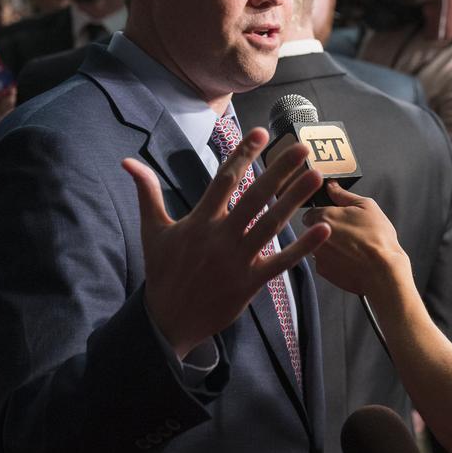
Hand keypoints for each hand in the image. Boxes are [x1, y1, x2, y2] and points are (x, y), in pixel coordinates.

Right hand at [122, 128, 328, 357]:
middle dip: (280, 170)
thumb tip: (128, 161)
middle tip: (303, 147)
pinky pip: (281, 262)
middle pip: (255, 196)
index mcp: (199, 220)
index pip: (225, 179)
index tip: (261, 132)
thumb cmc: (162, 271)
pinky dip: (303, 247)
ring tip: (317, 177)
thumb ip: (147, 193)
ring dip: (295, 199)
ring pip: (272, 224)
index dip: (243, 154)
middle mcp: (220, 236)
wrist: (167, 320)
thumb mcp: (152, 230)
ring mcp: (237, 259)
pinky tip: (323, 229)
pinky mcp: (250, 282)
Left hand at [303, 182, 409, 298]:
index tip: (339, 218)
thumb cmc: (378, 238)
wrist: (383, 272)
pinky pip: (325, 261)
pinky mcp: (323, 271)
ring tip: (353, 247)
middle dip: (327, 229)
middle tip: (349, 232)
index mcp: (323, 216)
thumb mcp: (366, 206)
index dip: (326, 213)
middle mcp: (314, 235)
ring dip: (331, 245)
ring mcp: (317, 254)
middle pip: (314, 229)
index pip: (312, 211)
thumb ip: (343, 195)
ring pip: (319, 245)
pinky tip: (351, 259)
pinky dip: (335, 259)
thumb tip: (331, 186)